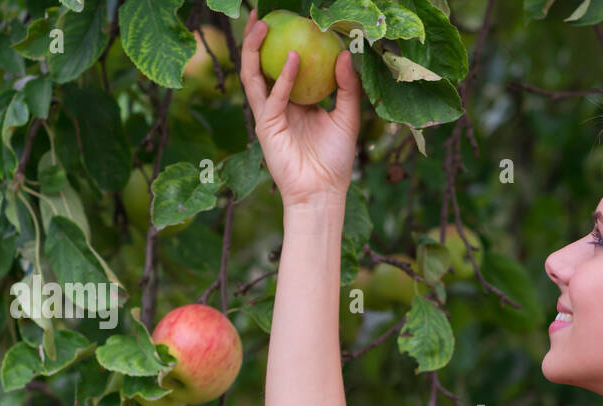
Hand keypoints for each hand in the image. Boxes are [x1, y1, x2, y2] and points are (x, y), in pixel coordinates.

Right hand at [239, 10, 360, 207]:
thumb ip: (348, 88)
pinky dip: (283, 77)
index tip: (293, 21)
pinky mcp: (266, 127)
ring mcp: (269, 115)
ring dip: (254, 49)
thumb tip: (345, 54)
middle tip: (263, 13)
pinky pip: (272, 97)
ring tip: (262, 24)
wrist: (324, 192)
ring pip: (254, 75)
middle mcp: (279, 105)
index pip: (285, 67)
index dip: (284, 44)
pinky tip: (293, 57)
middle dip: (256, 40)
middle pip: (261, 66)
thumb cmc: (336, 160)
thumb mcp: (348, 118)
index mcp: (296, 102)